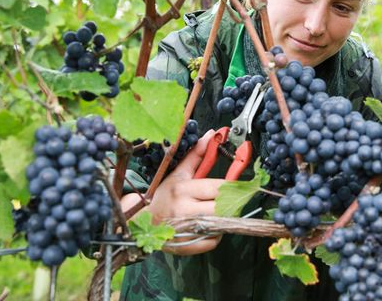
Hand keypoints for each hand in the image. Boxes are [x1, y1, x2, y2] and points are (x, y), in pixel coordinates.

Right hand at [121, 129, 225, 255]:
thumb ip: (197, 156)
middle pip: (223, 207)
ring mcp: (186, 230)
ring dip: (224, 219)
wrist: (143, 223)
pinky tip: (208, 228)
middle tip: (229, 202)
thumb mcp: (179, 174)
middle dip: (230, 204)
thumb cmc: (164, 197)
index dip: (233, 187)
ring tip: (216, 213)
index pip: (219, 187)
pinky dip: (216, 235)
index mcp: (183, 189)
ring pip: (221, 225)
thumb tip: (212, 134)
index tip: (239, 187)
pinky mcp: (188, 246)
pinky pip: (213, 241)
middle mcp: (184, 210)